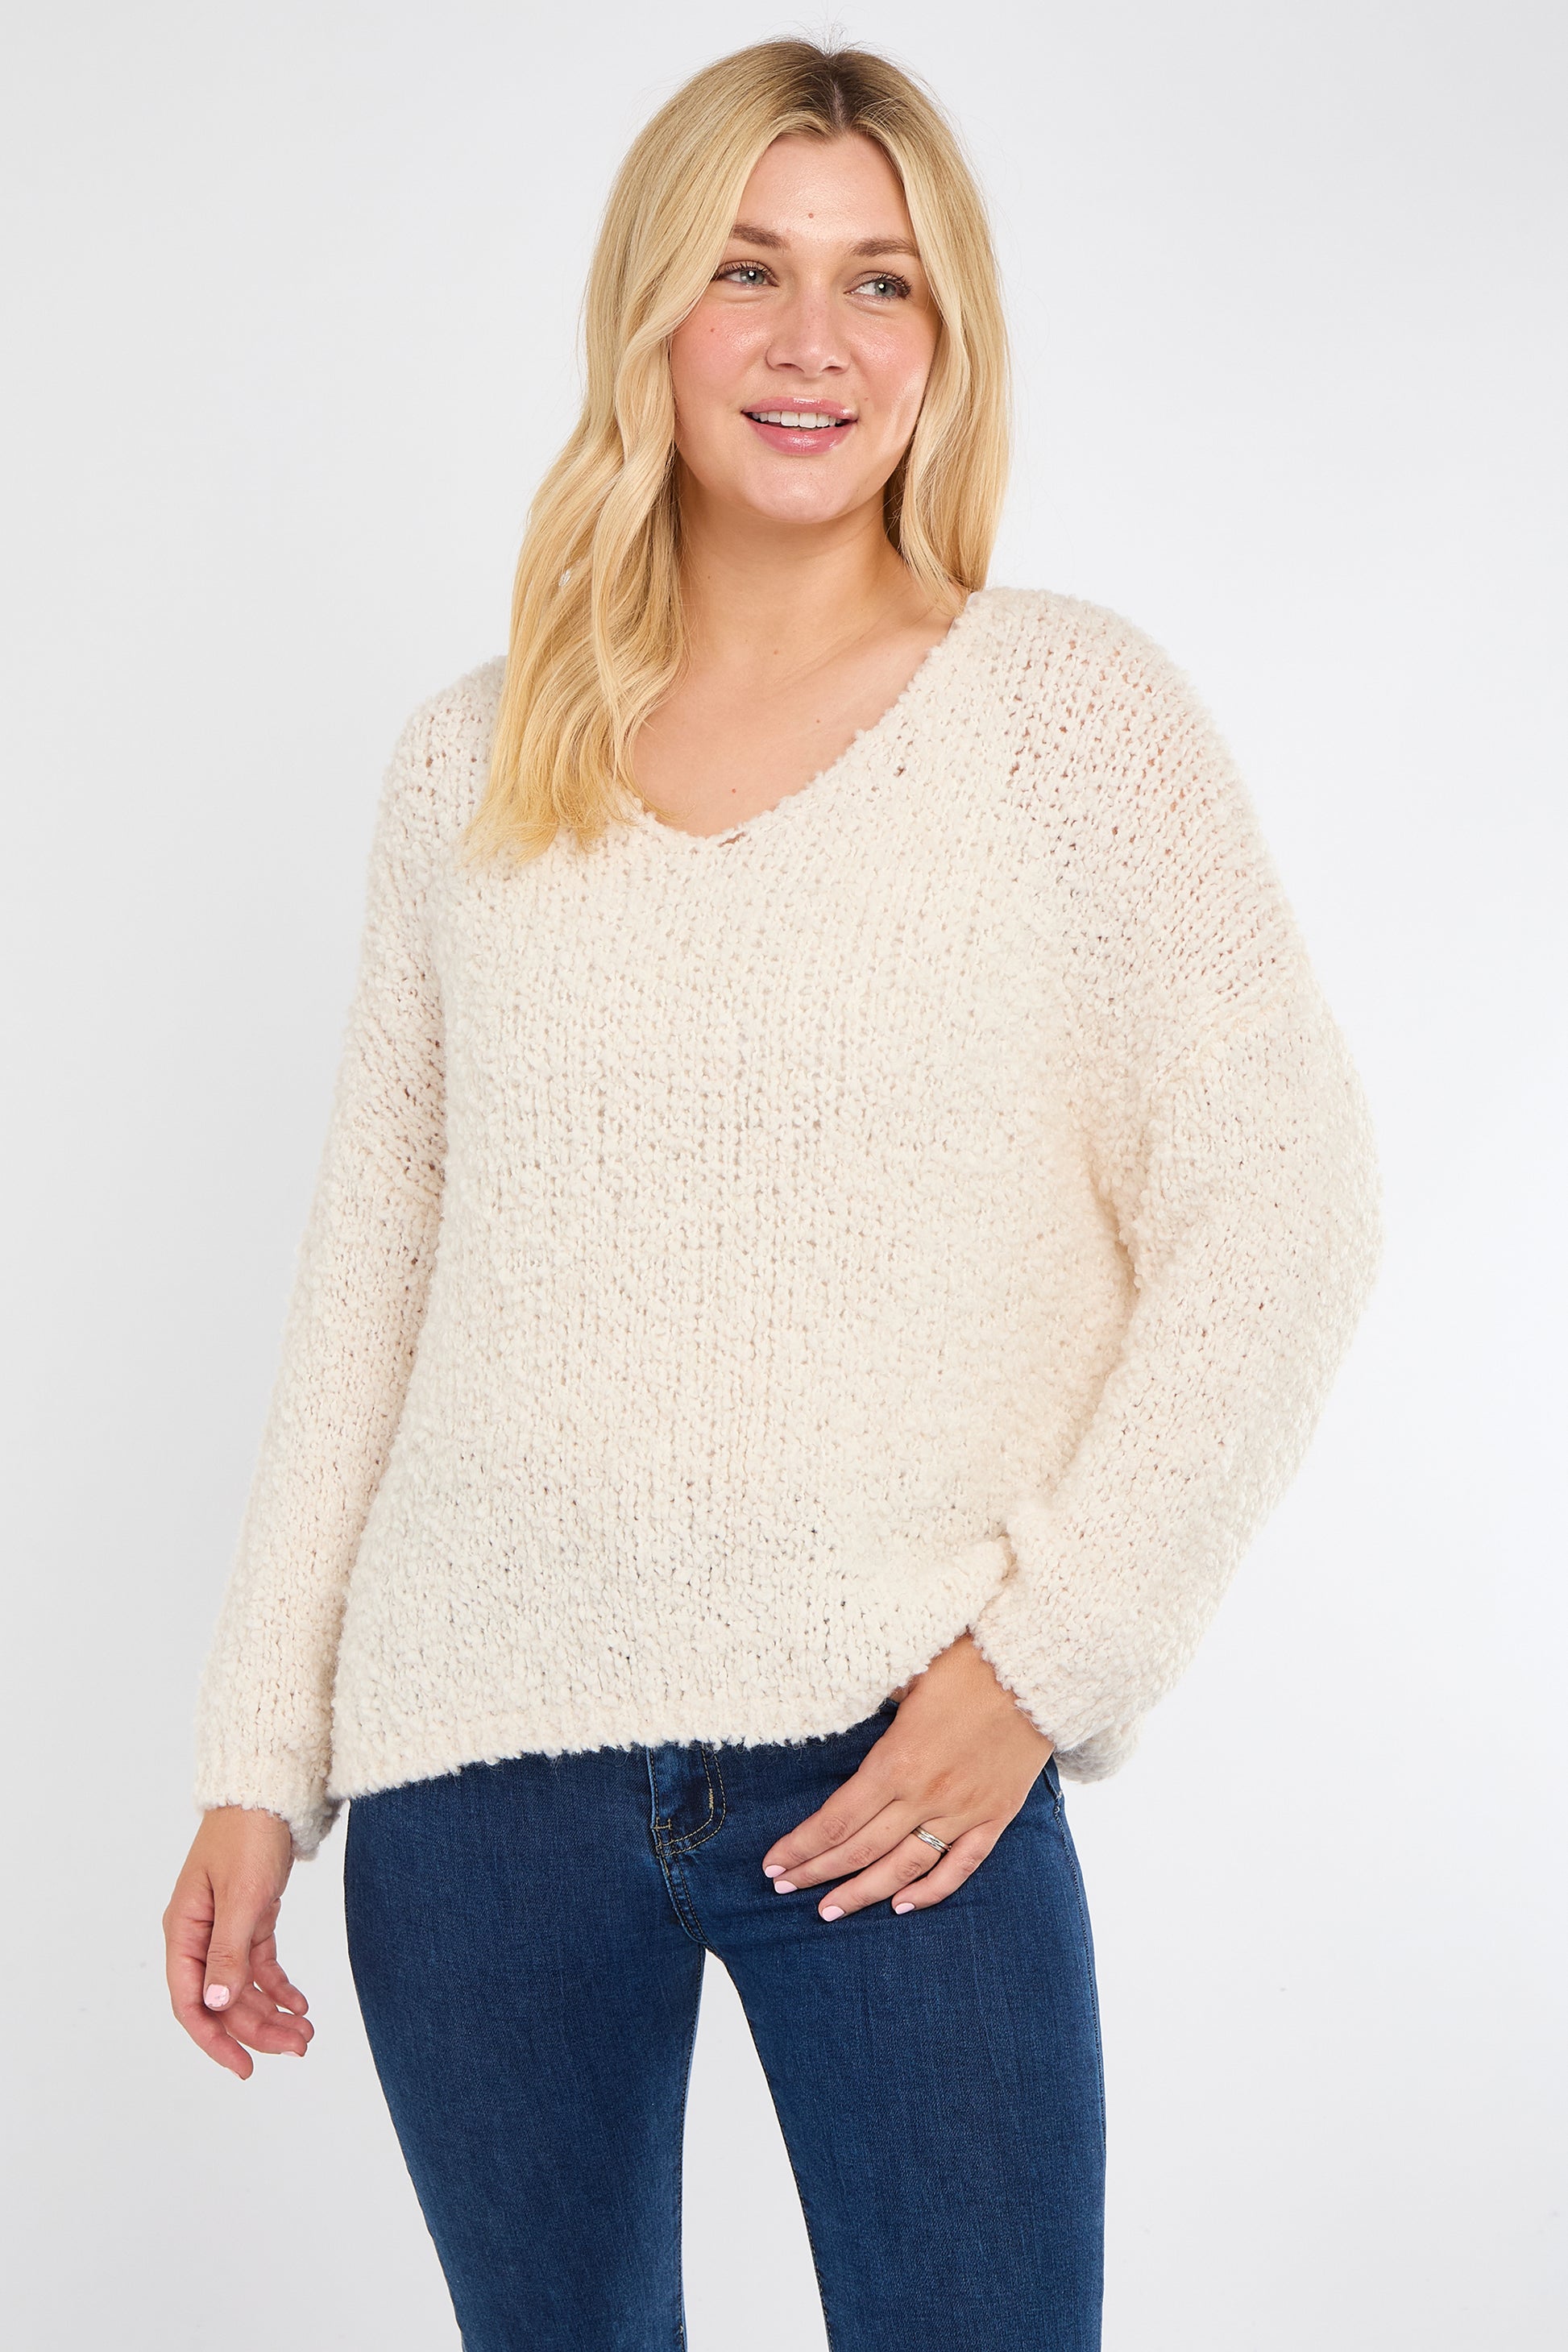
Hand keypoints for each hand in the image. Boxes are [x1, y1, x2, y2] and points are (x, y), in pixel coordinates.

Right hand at [164, 1807, 311, 2078]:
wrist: (269, 1793)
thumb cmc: (247, 1836)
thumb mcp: (241, 1896)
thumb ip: (227, 1953)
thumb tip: (215, 2004)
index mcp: (183, 1931)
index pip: (189, 2001)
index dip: (214, 2040)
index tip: (243, 2067)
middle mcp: (199, 1936)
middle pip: (222, 2000)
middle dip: (257, 2030)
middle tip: (299, 2048)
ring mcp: (224, 1929)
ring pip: (243, 1987)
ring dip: (272, 2013)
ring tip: (306, 2034)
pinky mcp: (250, 1920)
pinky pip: (260, 1965)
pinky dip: (279, 1986)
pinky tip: (300, 2004)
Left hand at [761, 1633, 1053, 1919]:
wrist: (1038, 1672)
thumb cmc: (968, 1663)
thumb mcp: (907, 1674)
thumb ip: (873, 1701)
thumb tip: (839, 1705)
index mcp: (898, 1760)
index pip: (838, 1819)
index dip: (802, 1846)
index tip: (773, 1864)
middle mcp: (927, 1795)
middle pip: (861, 1849)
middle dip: (817, 1872)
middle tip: (783, 1888)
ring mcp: (963, 1811)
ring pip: (904, 1868)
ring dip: (863, 1893)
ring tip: (829, 1910)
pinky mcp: (995, 1817)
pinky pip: (960, 1867)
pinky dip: (930, 1891)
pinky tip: (901, 1905)